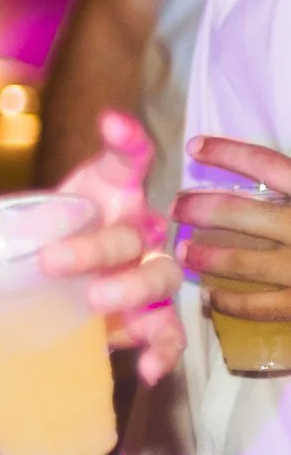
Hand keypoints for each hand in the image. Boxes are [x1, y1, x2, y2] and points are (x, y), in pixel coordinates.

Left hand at [0, 111, 184, 388]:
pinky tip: (142, 365)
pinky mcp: (147, 320)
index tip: (112, 124)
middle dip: (96, 245)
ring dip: (132, 287)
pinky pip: (169, 332)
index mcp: (94, 199)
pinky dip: (163, 348)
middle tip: (52, 262)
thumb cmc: (14, 257)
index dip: (127, 141)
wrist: (29, 307)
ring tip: (96, 304)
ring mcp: (141, 277)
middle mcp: (127, 233)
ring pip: (160, 275)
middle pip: (130, 230)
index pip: (124, 162)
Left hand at [175, 134, 290, 322]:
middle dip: (203, 208)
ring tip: (184, 252)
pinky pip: (265, 307)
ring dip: (210, 256)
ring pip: (246, 263)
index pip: (270, 167)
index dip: (230, 154)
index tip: (195, 146)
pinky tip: (214, 300)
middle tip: (174, 207)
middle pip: (245, 214)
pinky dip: (235, 304)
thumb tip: (279, 174)